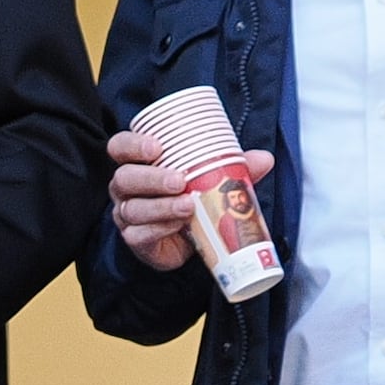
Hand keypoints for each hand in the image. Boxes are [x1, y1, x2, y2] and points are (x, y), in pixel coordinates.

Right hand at [108, 127, 265, 273]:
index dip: (133, 145)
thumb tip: (264, 158)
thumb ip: (235, 168)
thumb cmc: (193, 198)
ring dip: (161, 206)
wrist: (191, 239)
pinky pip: (139, 234)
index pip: (120, 147)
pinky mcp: (136, 239)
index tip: (156, 147)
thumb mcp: (213, 179)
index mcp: (139, 163)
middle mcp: (126, 188)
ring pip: (133, 208)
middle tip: (179, 180)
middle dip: (151, 178)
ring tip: (188, 206)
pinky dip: (159, 229)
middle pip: (124, 178)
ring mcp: (126, 214)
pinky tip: (178, 226)